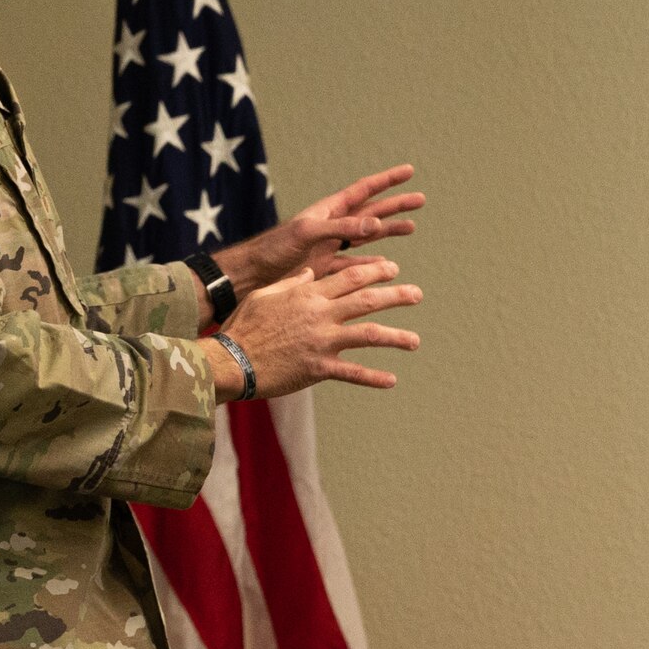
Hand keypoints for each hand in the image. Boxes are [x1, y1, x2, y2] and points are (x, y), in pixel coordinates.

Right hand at [215, 260, 421, 398]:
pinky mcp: (318, 368)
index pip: (349, 276)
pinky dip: (373, 378)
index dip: (375, 271)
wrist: (232, 360)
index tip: (393, 268)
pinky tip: (392, 380)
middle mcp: (320, 315)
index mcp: (308, 295)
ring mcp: (322, 342)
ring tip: (415, 340)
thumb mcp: (264, 295)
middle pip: (366, 300)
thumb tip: (310, 275)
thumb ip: (291, 284)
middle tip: (416, 294)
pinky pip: (352, 373)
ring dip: (396, 336)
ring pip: (369, 335)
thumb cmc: (243, 326)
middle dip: (396, 295)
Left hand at [216, 164, 422, 299]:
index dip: (386, 180)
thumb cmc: (273, 248)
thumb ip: (340, 228)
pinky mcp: (325, 267)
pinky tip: (385, 265)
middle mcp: (331, 225)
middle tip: (420, 199)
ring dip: (388, 232)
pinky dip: (371, 264)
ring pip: (366, 237)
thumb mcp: (308, 233)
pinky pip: (354, 263)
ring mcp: (330, 246)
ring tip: (410, 227)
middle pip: (371, 212)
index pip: (363, 190)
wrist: (252, 274)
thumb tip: (375, 225)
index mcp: (328, 210)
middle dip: (395, 205)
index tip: (408, 171)